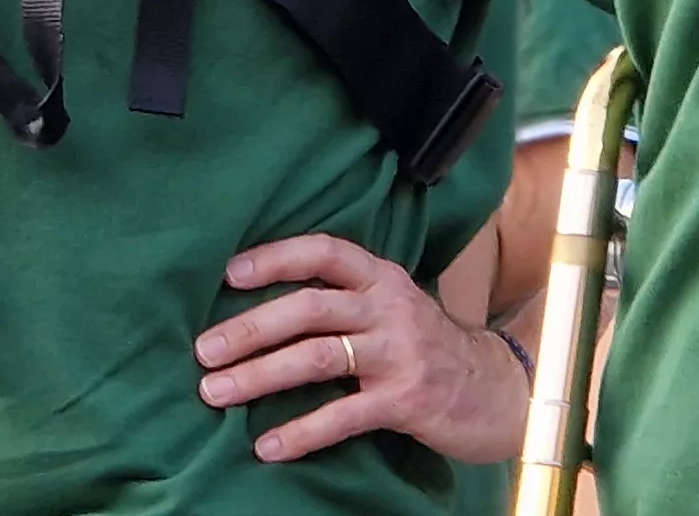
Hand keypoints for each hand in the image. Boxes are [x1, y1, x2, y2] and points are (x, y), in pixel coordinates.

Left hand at [196, 233, 528, 464]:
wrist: (495, 390)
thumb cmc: (426, 347)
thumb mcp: (391, 309)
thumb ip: (343, 301)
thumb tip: (260, 307)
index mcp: (381, 278)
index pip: (324, 251)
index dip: (276, 258)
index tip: (229, 273)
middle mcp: (389, 307)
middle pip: (309, 307)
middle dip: (250, 328)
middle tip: (203, 350)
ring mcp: (399, 353)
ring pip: (317, 356)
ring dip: (259, 375)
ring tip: (215, 392)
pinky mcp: (405, 400)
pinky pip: (343, 415)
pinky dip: (300, 431)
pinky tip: (267, 446)